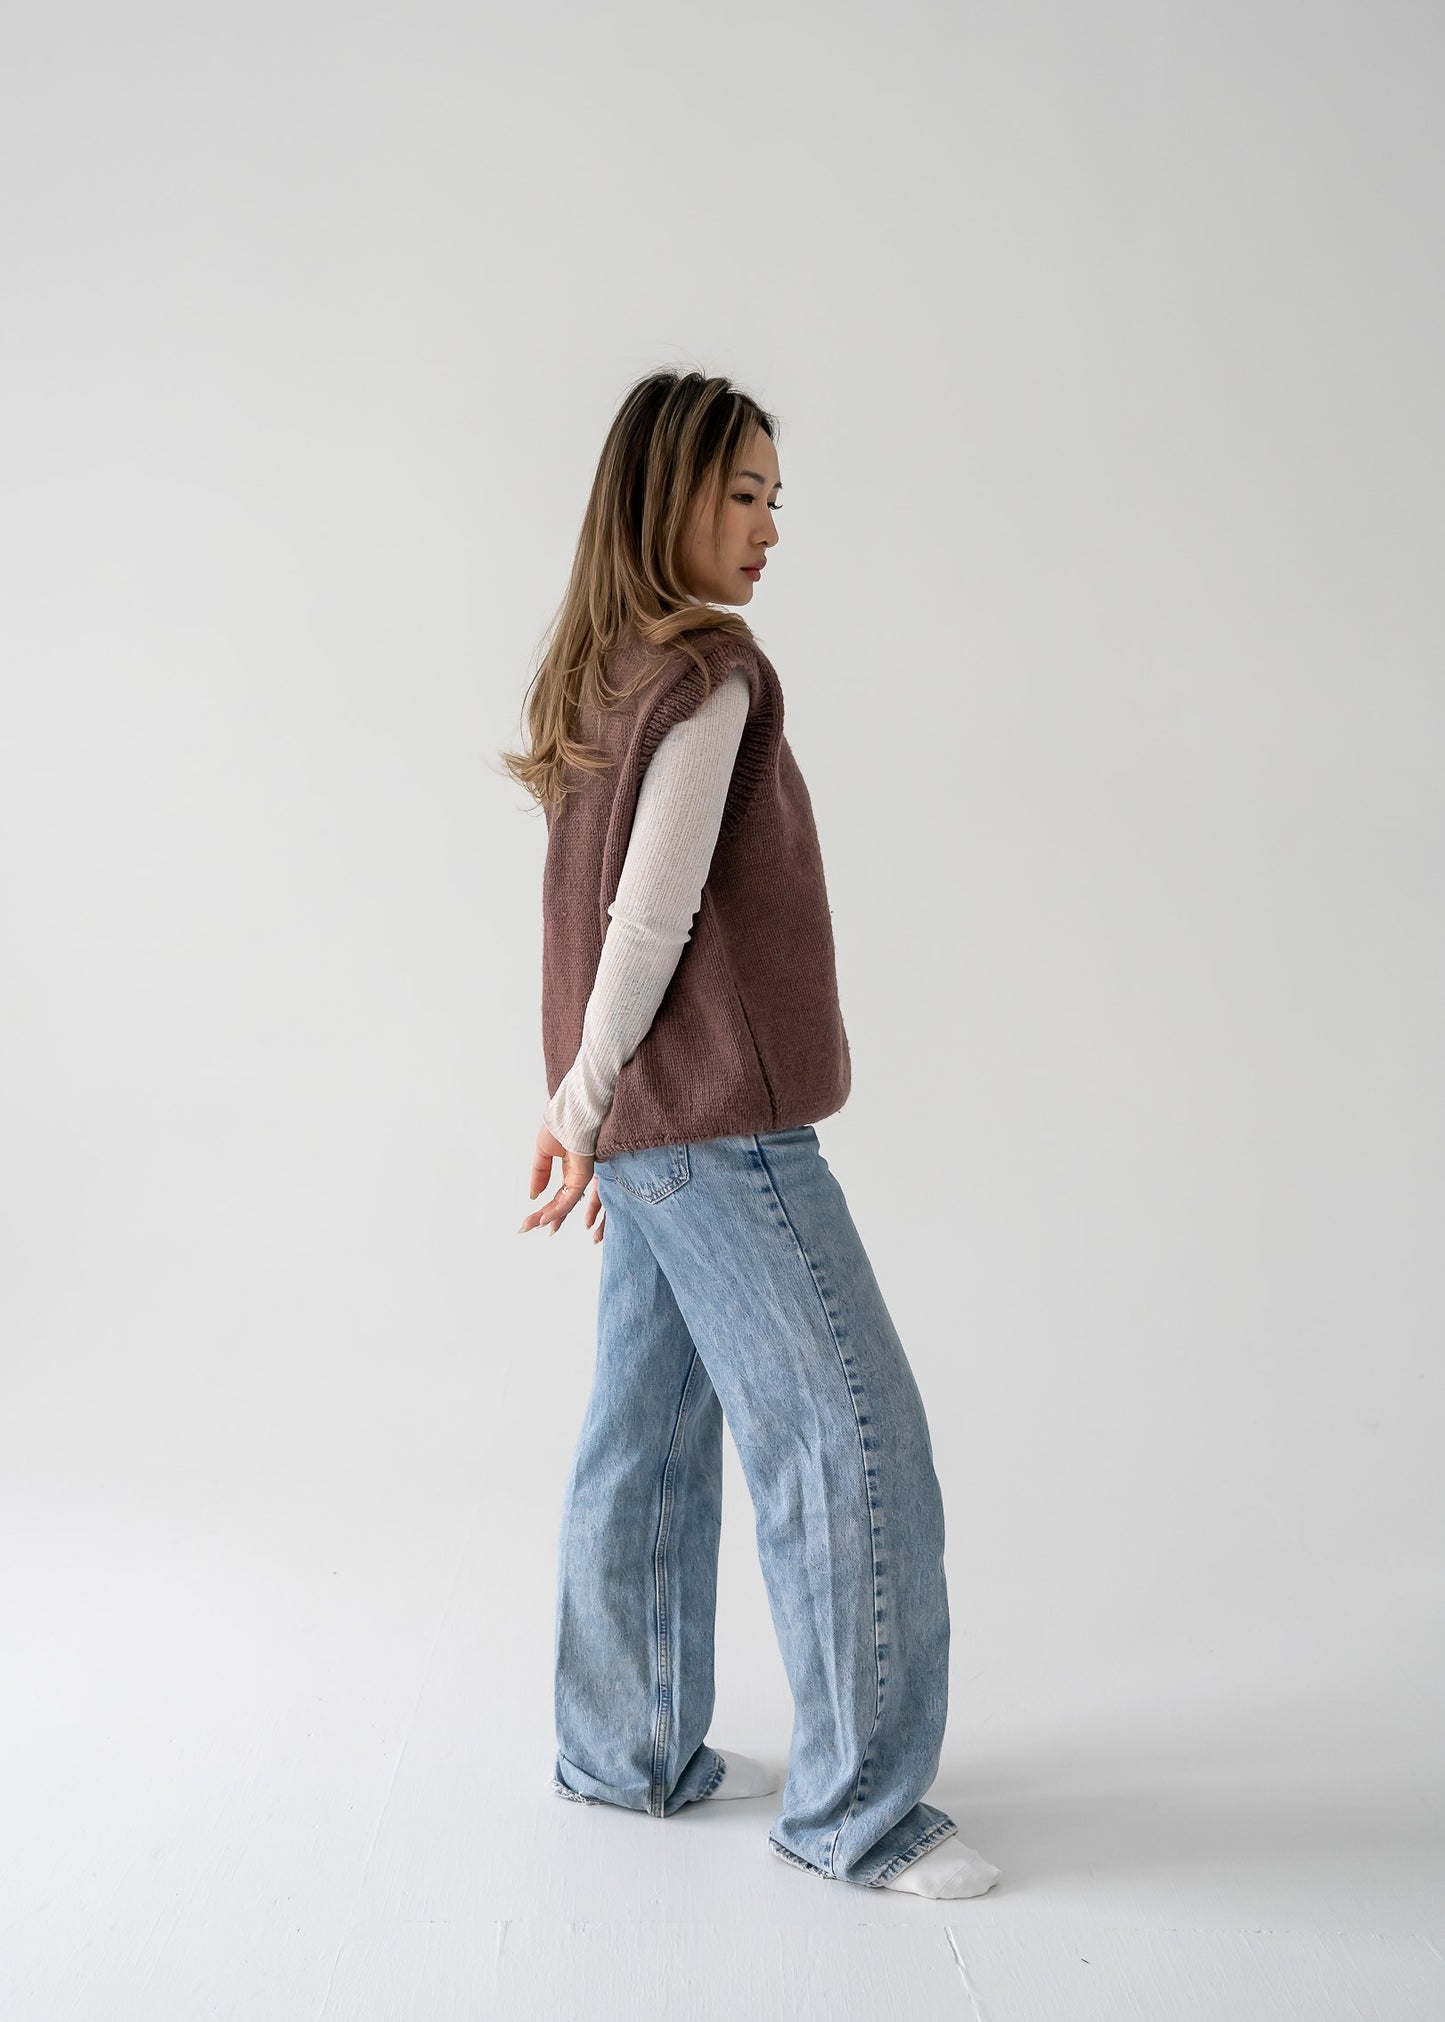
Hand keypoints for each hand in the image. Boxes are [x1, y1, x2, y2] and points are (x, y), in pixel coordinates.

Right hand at [520, 1124, 604, 1243]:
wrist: (568, 1114)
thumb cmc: (560, 1125)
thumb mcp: (543, 1151)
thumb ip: (539, 1173)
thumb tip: (534, 1194)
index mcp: (569, 1170)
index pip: (558, 1197)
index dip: (545, 1210)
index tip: (530, 1221)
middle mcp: (576, 1176)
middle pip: (560, 1204)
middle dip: (543, 1217)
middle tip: (526, 1227)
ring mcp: (580, 1177)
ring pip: (564, 1204)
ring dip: (548, 1216)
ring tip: (533, 1225)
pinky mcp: (582, 1176)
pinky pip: (569, 1198)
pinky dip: (557, 1209)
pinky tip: (546, 1217)